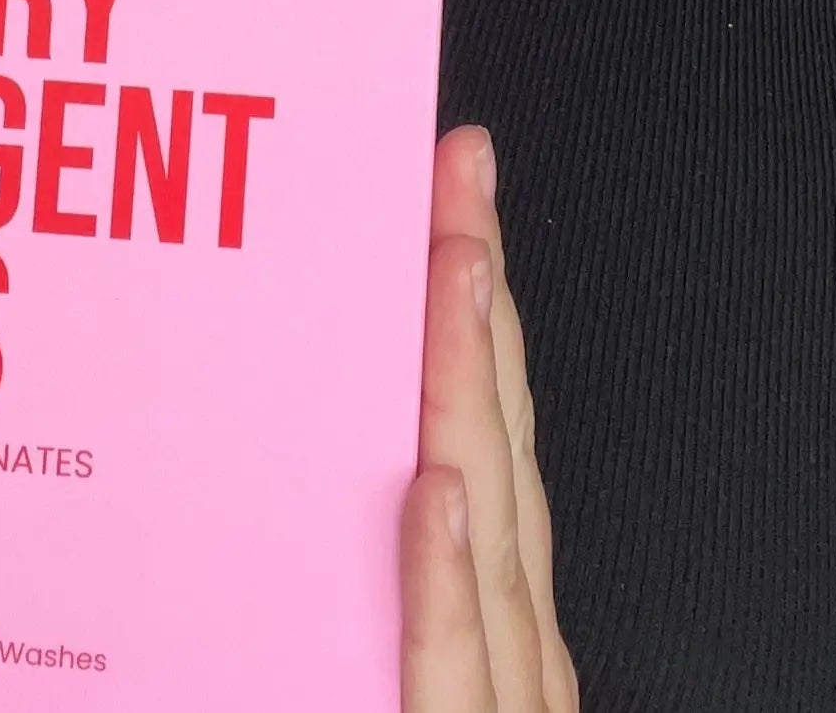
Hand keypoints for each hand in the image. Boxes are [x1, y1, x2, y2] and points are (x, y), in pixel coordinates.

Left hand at [403, 128, 578, 712]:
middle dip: (478, 298)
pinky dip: (446, 577)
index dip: (470, 308)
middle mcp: (505, 638)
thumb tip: (331, 446)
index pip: (480, 427)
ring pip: (490, 521)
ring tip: (456, 267)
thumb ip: (372, 563)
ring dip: (470, 385)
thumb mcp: (381, 652)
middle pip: (497, 442)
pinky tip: (439, 491)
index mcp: (486, 605)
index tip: (446, 196)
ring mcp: (495, 698)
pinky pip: (449, 667)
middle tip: (456, 174)